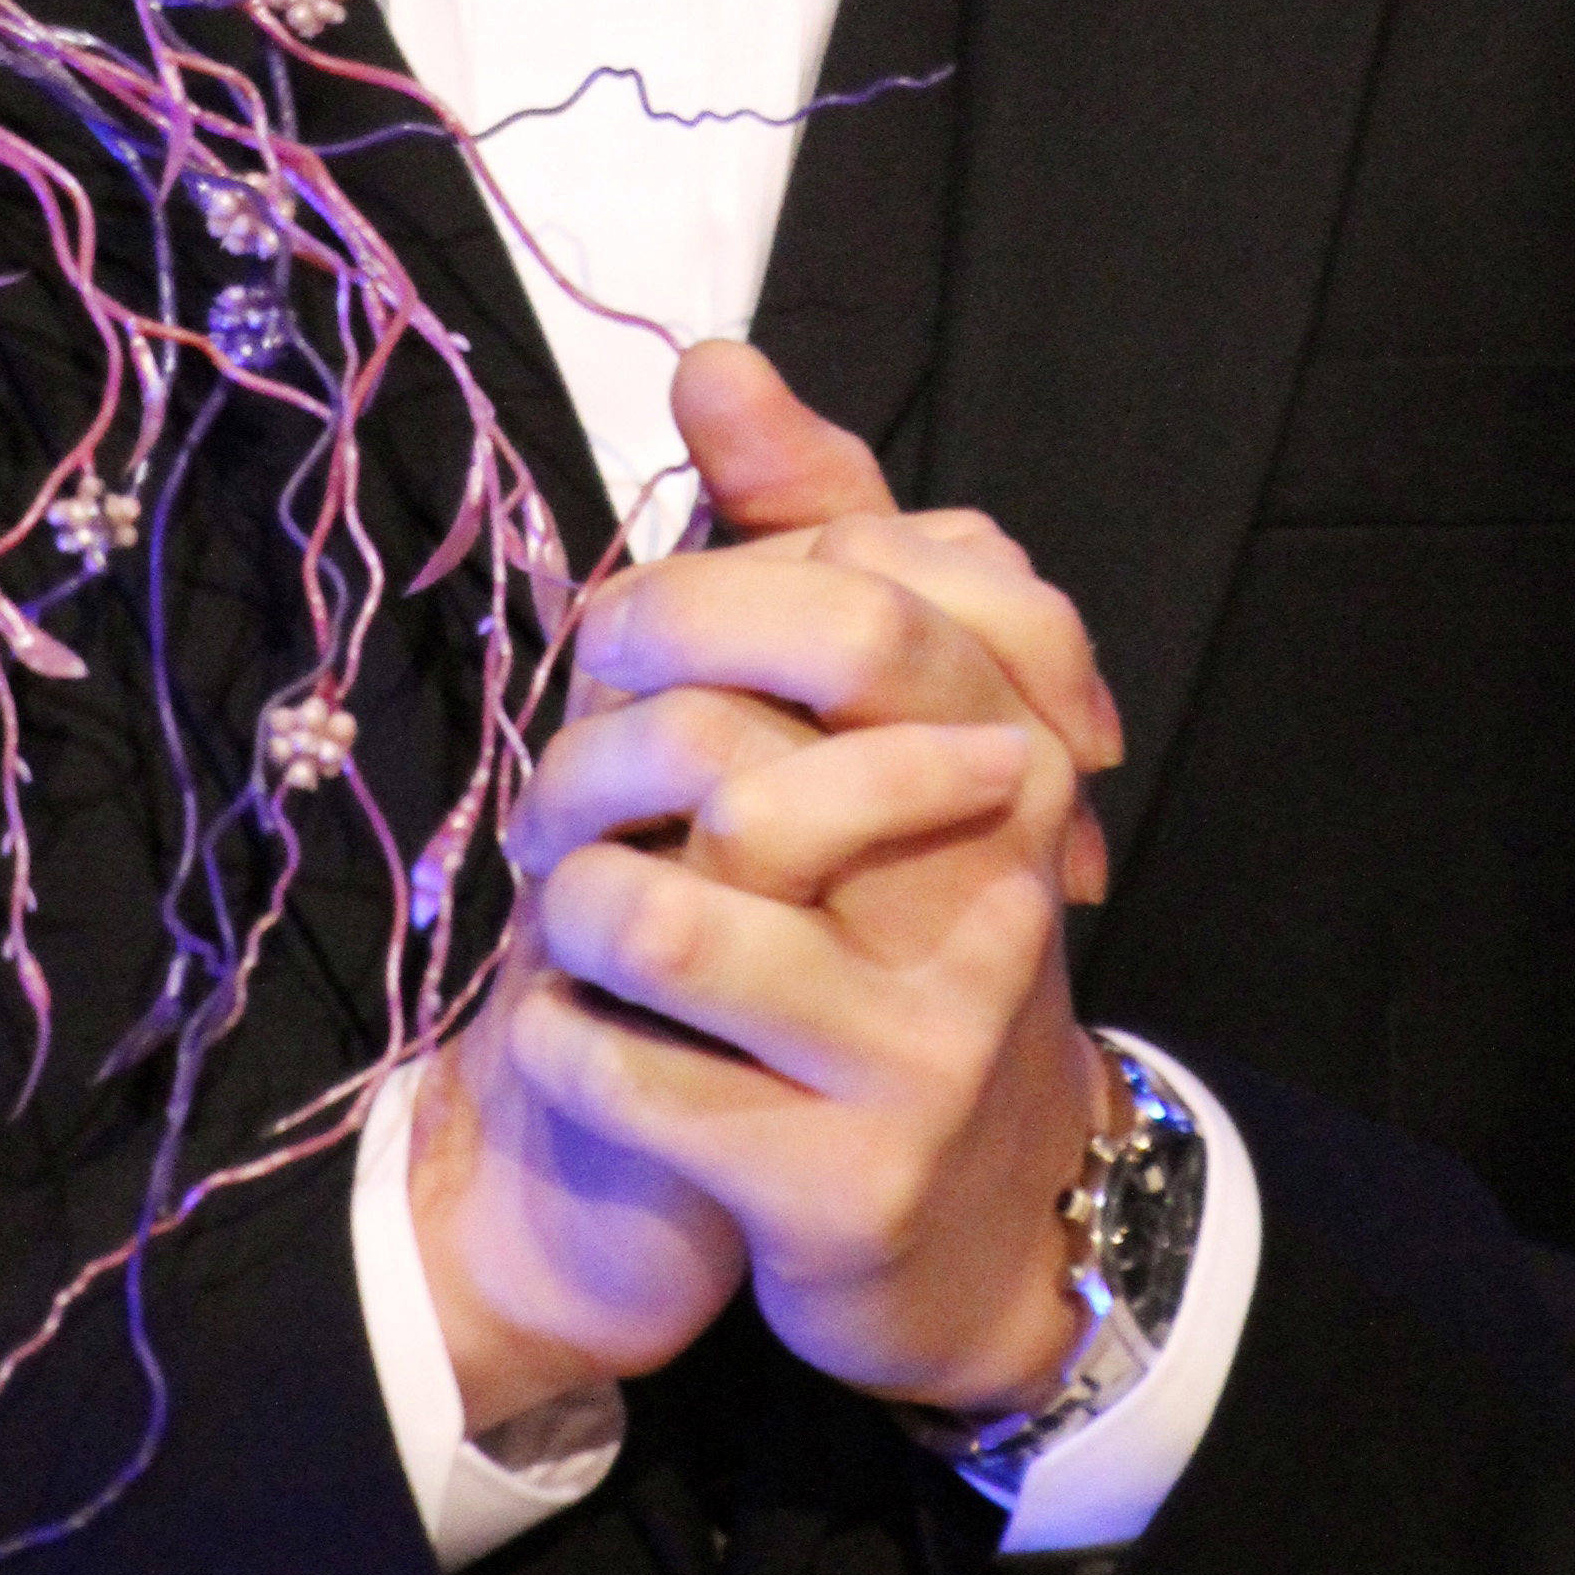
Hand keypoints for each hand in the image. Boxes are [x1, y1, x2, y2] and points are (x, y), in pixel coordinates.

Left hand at [498, 340, 1124, 1416]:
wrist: (968, 1218)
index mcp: (1010, 757)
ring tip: (571, 924)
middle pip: (741, 764)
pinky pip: (630, 1077)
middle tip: (572, 793)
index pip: (850, 607)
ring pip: (658, 925)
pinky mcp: (846, 1179)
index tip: (622, 650)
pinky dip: (564, 1046)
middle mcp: (995, 889)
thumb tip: (714, 356)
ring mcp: (925, 1045)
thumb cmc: (891, 927)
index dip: (692, 611)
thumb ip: (808, 530)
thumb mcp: (874, 726)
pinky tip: (579, 1036)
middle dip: (606, 764)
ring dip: (566, 917)